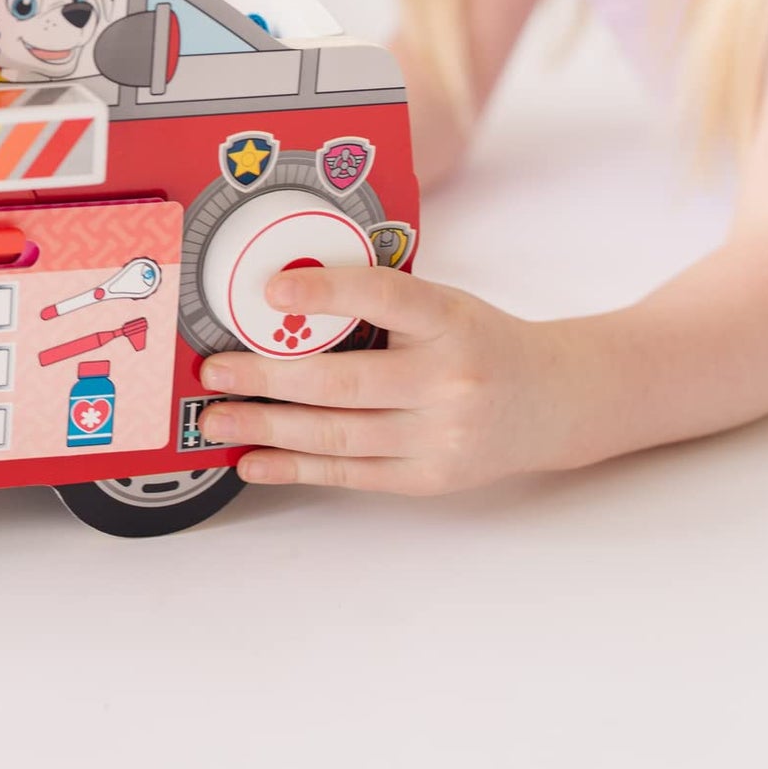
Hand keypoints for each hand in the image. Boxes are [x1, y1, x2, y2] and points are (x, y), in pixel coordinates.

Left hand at [195, 266, 584, 494]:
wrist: (554, 400)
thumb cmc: (479, 342)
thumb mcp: (444, 304)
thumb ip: (379, 302)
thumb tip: (281, 299)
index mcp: (450, 319)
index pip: (384, 296)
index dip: (326, 292)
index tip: (270, 290)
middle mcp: (449, 380)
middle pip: (343, 382)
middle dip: (266, 376)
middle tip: (213, 371)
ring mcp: (441, 435)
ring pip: (338, 435)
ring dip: (266, 427)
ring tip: (217, 419)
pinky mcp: (429, 477)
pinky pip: (350, 475)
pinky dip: (294, 468)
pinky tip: (253, 459)